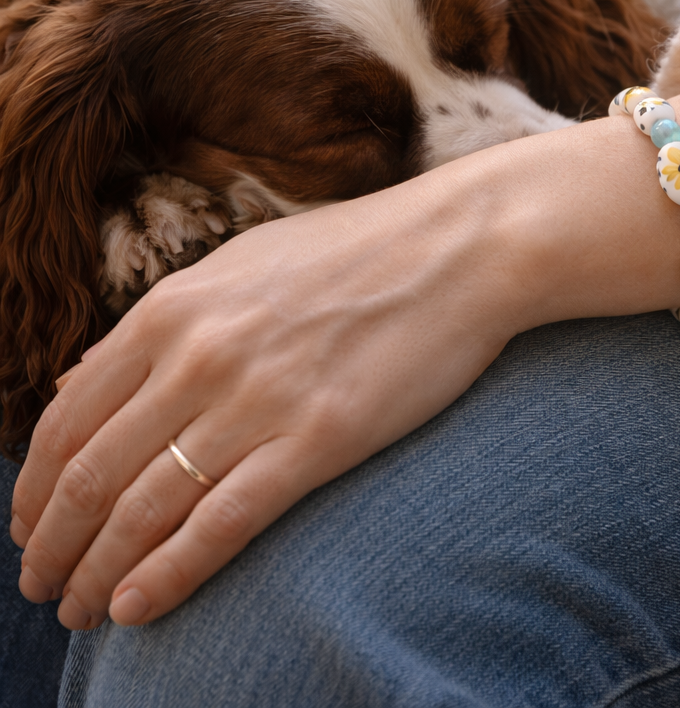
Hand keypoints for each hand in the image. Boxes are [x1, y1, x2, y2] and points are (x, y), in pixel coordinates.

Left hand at [10, 84, 679, 629]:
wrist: (461, 245)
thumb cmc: (354, 252)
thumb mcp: (240, 265)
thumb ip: (160, 324)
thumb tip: (81, 382)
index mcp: (174, 305)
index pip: (69, 417)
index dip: (34, 486)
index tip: (27, 525)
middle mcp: (199, 351)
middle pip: (91, 473)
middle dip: (52, 542)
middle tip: (41, 584)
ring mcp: (256, 397)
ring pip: (142, 509)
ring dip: (97, 570)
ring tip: (81, 609)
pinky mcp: (316, 439)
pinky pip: (219, 526)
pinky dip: (166, 576)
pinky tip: (136, 608)